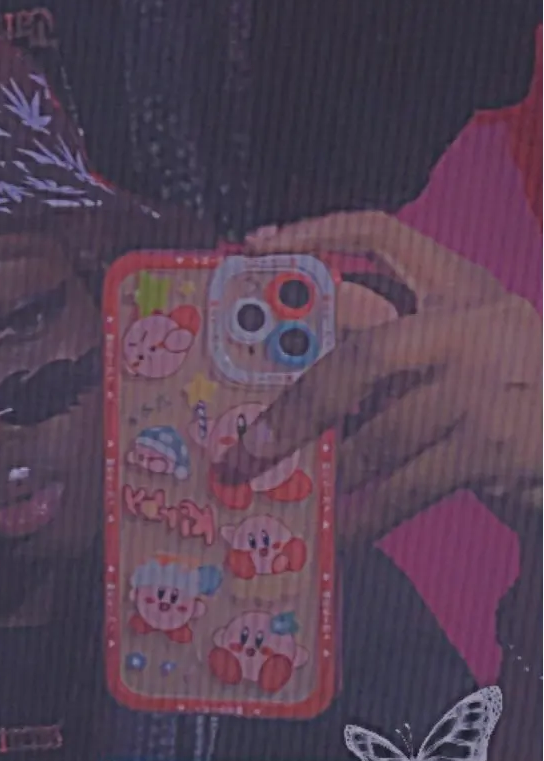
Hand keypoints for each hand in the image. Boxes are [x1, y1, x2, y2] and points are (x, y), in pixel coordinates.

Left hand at [226, 212, 540, 542]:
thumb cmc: (508, 401)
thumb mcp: (459, 351)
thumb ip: (393, 346)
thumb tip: (290, 373)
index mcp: (462, 286)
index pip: (384, 233)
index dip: (317, 232)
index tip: (258, 245)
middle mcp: (476, 323)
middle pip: (363, 354)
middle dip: (299, 406)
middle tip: (252, 444)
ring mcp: (487, 384)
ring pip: (379, 433)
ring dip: (333, 473)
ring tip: (297, 491)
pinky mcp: (492, 444)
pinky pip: (404, 484)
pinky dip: (367, 513)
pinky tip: (344, 528)